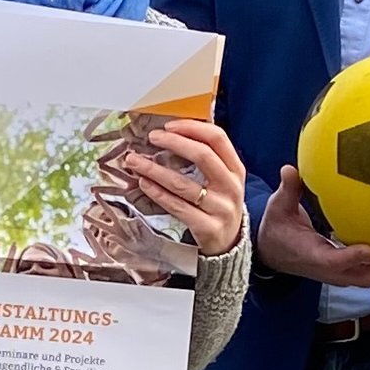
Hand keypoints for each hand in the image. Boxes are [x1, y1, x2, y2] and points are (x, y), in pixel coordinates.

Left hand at [126, 119, 249, 256]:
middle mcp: (231, 187)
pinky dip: (157, 193)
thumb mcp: (223, 180)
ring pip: (183, 184)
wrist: (229, 243)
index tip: (169, 126)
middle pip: (203, 156)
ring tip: (134, 161)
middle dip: (174, 143)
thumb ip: (207, 158)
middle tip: (152, 138)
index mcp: (236, 169)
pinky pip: (177, 206)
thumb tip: (174, 133)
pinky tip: (143, 183)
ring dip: (155, 169)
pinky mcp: (207, 227)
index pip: (218, 138)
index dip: (192, 128)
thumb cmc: (219, 204)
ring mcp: (220, 208)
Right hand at [255, 164, 369, 286]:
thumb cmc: (277, 229)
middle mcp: (330, 269)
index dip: (351, 256)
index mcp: (312, 256)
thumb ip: (288, 190)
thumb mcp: (278, 209)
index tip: (368, 248)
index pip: (334, 260)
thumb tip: (290, 168)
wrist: (272, 253)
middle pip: (364, 276)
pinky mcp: (347, 270)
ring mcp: (340, 273)